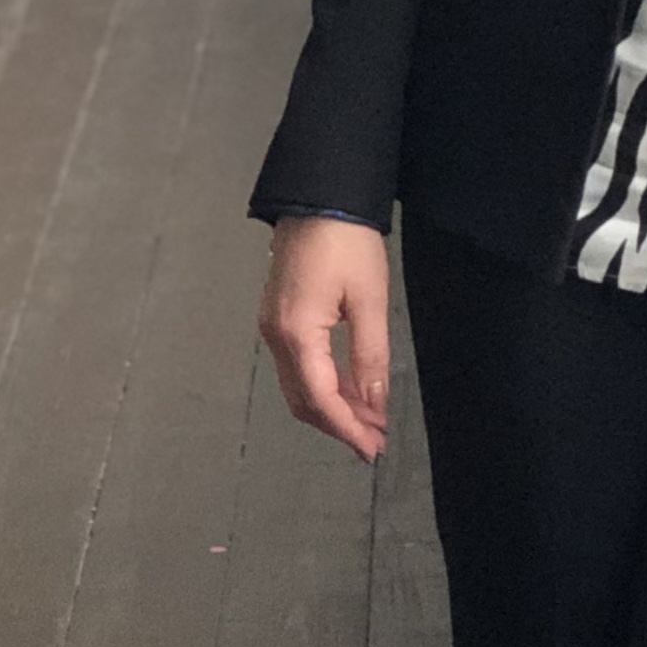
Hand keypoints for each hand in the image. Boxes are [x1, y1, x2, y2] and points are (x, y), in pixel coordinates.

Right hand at [258, 213, 391, 459]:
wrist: (316, 198)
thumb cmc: (347, 242)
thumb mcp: (368, 300)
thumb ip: (371, 356)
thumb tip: (374, 402)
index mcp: (297, 333)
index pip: (320, 399)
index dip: (348, 428)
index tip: (373, 448)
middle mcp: (275, 336)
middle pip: (303, 400)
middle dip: (339, 424)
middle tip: (374, 440)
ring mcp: (272, 328)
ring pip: (298, 386)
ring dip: (331, 407)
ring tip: (368, 419)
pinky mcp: (278, 318)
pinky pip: (298, 366)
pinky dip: (322, 384)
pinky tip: (349, 388)